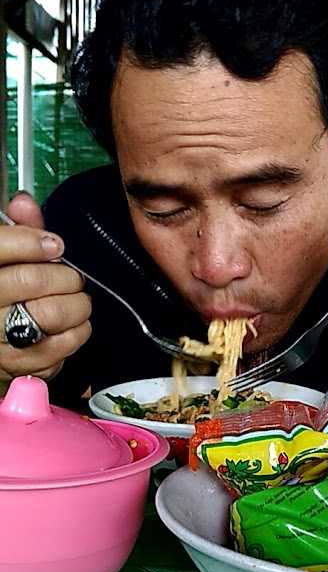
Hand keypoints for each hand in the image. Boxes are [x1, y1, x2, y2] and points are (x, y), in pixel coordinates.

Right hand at [0, 192, 91, 386]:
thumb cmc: (2, 296)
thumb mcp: (2, 260)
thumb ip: (14, 231)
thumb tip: (24, 202)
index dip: (31, 242)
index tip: (55, 245)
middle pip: (29, 281)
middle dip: (63, 277)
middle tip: (72, 280)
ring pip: (49, 316)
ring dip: (75, 307)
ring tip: (76, 303)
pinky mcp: (16, 369)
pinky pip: (57, 351)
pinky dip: (74, 336)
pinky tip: (71, 328)